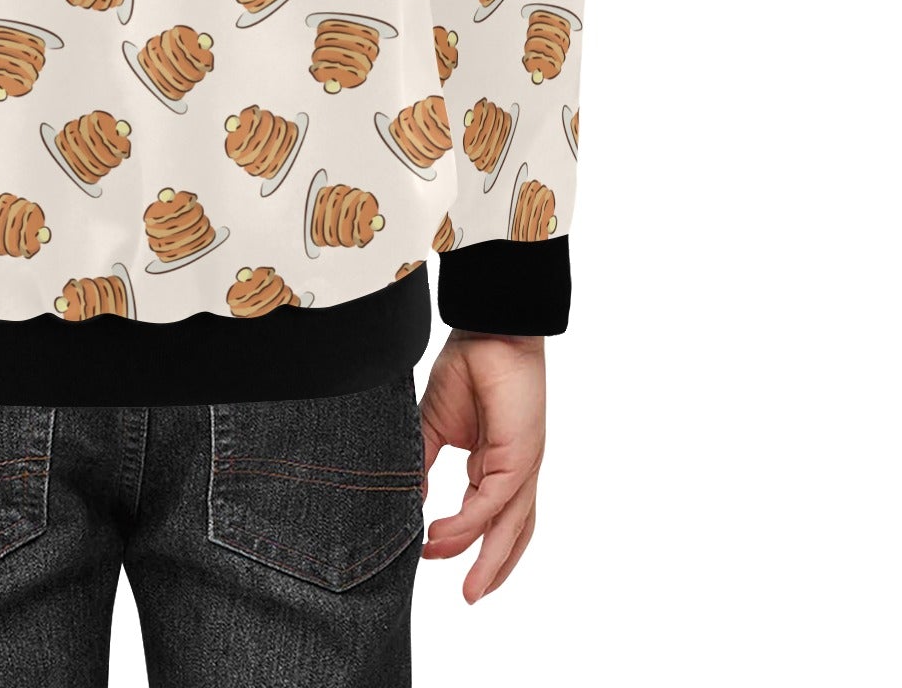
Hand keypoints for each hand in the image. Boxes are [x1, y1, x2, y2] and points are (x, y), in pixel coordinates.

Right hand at [419, 329, 545, 601]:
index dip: (465, 540)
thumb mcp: (432, 423)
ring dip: (491, 562)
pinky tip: (444, 534)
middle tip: (468, 597)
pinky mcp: (520, 458)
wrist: (488, 331)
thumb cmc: (467, 367)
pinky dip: (470, 522)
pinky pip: (495, 502)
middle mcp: (512, 473)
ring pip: (510, 528)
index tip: (430, 553)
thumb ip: (422, 461)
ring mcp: (520, 467)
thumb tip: (408, 498)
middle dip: (491, 568)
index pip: (488, 516)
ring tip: (469, 590)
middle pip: (510, 534)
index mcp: (492, 464)